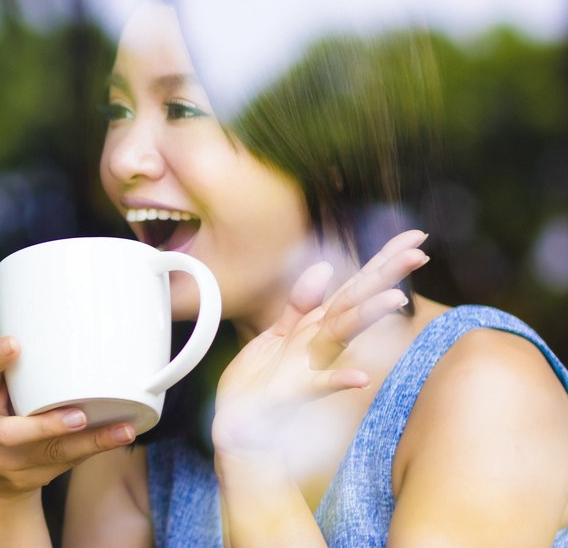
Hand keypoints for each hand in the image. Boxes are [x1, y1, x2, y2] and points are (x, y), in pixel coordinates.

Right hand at [0, 337, 136, 499]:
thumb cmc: (7, 417)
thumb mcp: (2, 392)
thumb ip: (25, 371)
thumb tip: (77, 332)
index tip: (15, 344)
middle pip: (6, 433)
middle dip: (44, 426)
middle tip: (77, 416)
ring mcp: (6, 459)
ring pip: (47, 454)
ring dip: (85, 442)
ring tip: (117, 431)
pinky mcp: (30, 476)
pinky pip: (67, 461)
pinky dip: (96, 447)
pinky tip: (120, 436)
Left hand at [212, 230, 430, 458]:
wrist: (239, 424)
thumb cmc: (262, 380)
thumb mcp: (277, 334)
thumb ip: (301, 304)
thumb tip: (326, 268)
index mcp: (317, 325)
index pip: (355, 285)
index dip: (382, 260)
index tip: (416, 235)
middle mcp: (320, 342)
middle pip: (356, 301)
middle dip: (385, 277)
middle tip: (419, 253)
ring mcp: (311, 365)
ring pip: (341, 334)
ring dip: (366, 317)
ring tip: (395, 300)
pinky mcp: (295, 390)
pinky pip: (318, 385)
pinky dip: (338, 380)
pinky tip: (360, 378)